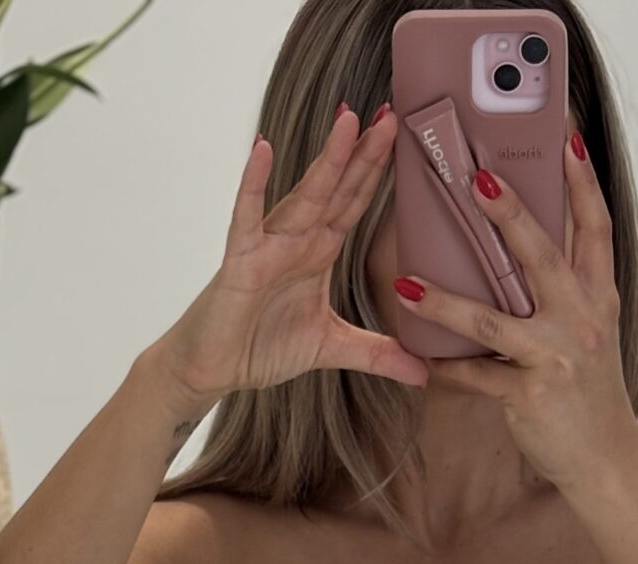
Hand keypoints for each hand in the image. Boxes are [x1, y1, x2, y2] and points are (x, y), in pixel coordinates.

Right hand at [160, 106, 431, 404]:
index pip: (354, 204)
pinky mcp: (240, 261)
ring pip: (303, 196)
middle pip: (337, 189)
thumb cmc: (261, 345)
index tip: (401, 136)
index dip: (376, 172)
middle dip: (362, 153)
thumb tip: (424, 375)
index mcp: (318, 252)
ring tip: (347, 121)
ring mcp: (268, 246)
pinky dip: (253, 184)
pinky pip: (247, 217)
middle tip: (391, 114)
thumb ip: (377, 355)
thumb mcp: (331, 349)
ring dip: (326, 160)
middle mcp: (297, 240)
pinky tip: (262, 151)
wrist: (213, 367)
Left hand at [396, 134, 637, 489]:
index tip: (565, 138)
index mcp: (597, 299)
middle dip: (511, 217)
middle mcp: (581, 321)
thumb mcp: (591, 336)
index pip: (595, 228)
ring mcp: (556, 358)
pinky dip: (446, 371)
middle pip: (543, 257)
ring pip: (493, 321)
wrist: (607, 463)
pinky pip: (478, 378)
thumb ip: (567, 294)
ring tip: (407, 281)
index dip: (581, 183)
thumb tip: (528, 253)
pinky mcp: (531, 396)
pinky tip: (419, 362)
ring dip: (445, 302)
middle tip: (477, 180)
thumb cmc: (590, 397)